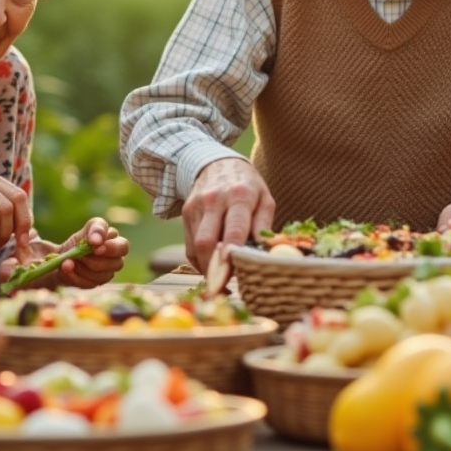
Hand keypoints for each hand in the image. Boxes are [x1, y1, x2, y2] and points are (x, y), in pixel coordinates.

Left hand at [0, 217, 129, 289]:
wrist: (43, 276)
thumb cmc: (39, 259)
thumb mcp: (27, 252)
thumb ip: (20, 250)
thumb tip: (7, 266)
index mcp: (89, 231)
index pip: (103, 225)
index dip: (101, 231)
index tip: (90, 240)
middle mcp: (103, 246)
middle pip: (122, 245)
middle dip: (107, 250)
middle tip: (89, 252)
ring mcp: (105, 264)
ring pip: (115, 264)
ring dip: (94, 266)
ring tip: (71, 265)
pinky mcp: (101, 279)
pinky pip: (102, 280)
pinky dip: (86, 278)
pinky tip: (69, 273)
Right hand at [180, 157, 273, 271]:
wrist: (217, 162)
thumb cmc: (247, 185)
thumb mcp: (264, 198)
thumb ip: (264, 226)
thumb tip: (264, 254)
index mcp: (239, 196)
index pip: (234, 230)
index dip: (231, 255)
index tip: (234, 276)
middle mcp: (214, 200)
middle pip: (206, 242)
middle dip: (214, 269)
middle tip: (224, 288)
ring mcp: (196, 206)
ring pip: (195, 247)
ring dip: (207, 269)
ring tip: (220, 281)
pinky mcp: (185, 213)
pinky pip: (190, 245)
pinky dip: (199, 261)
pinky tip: (211, 266)